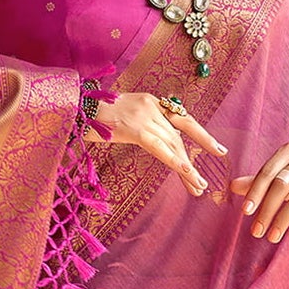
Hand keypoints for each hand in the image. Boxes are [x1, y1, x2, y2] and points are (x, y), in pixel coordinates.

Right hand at [90, 91, 225, 196]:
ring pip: (173, 145)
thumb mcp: (120, 116)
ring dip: (186, 168)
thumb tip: (152, 140)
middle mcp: (151, 105)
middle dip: (192, 160)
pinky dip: (174, 162)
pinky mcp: (134, 129)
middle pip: (179, 137)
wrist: (71, 106)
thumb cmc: (89, 115)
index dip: (200, 135)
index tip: (217, 150)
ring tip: (198, 187)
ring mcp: (143, 116)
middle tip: (203, 183)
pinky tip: (187, 174)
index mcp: (150, 101)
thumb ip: (139, 124)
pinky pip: (159, 149)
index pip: (181, 119)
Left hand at [230, 145, 288, 242]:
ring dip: (283, 220)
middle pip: (282, 184)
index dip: (255, 192)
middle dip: (267, 210)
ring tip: (272, 237)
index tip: (245, 213)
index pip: (267, 172)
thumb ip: (260, 181)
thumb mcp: (283, 177)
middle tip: (256, 232)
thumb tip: (232, 186)